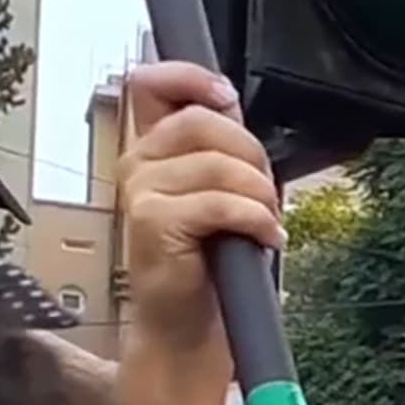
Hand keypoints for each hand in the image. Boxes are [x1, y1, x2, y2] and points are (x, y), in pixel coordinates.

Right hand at [112, 63, 274, 379]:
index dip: (191, 78)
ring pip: (219, 165)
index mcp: (152, 150)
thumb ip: (221, 151)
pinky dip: (256, 220)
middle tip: (267, 196)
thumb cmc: (208, 264)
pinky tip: (264, 239)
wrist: (189, 326)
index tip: (225, 96)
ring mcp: (140, 191)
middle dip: (252, 156)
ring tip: (266, 224)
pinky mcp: (152, 221)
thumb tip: (230, 104)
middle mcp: (138, 163)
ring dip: (259, 195)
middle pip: (204, 123)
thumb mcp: (218, 197)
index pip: (154, 86)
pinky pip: (221, 203)